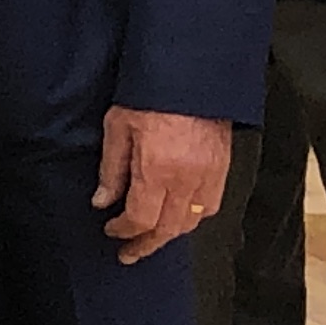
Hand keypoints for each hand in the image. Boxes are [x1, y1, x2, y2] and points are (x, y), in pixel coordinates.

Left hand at [94, 107, 229, 263]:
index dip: (124, 231)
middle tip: (129, 252)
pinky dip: (194, 217)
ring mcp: (209, 174)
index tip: (111, 230)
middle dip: (146, 244)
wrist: (191, 72)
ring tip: (151, 237)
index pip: (141, 219)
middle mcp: (187, 178)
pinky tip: (179, 215)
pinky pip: (212, 205)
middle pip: (168, 229)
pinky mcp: (223, 167)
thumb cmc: (150, 95)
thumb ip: (111, 170)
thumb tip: (102, 201)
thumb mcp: (117, 128)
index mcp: (157, 170)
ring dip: (169, 233)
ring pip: (191, 221)